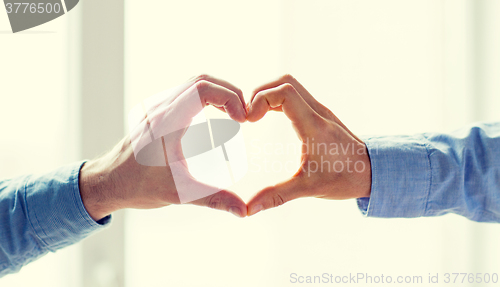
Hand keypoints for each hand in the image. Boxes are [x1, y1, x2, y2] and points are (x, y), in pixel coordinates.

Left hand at [79, 75, 247, 219]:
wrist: (107, 183)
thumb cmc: (137, 187)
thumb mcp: (179, 193)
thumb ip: (213, 199)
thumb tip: (243, 210)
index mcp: (167, 122)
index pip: (203, 89)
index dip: (229, 97)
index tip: (242, 119)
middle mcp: (161, 109)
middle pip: (202, 81)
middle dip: (229, 93)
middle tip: (243, 115)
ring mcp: (157, 108)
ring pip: (193, 84)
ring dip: (218, 93)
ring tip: (234, 114)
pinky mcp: (157, 112)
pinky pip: (186, 93)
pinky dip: (206, 97)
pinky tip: (215, 117)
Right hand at [246, 74, 371, 215]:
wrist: (372, 172)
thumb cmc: (345, 179)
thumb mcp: (308, 189)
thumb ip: (276, 196)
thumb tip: (248, 209)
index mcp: (314, 126)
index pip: (285, 93)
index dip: (261, 100)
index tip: (249, 120)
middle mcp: (317, 112)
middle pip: (285, 82)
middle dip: (260, 93)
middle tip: (248, 116)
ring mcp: (320, 111)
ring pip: (291, 85)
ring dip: (269, 94)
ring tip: (254, 115)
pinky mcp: (319, 114)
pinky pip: (295, 95)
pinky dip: (278, 99)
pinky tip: (268, 116)